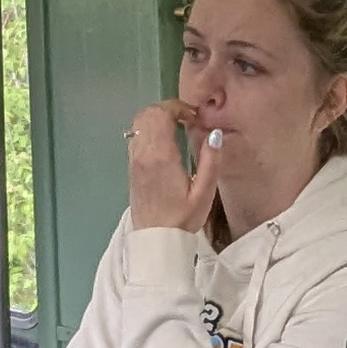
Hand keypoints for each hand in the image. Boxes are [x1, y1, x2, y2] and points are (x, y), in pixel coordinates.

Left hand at [125, 102, 220, 231]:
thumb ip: (211, 161)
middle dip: (167, 109)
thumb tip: (214, 134)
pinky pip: (136, 136)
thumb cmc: (182, 218)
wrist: (156, 240)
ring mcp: (134, 160)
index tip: (194, 117)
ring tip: (177, 128)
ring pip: (138, 123)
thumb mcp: (204, 193)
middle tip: (187, 119)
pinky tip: (165, 142)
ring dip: (156, 118)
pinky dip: (149, 129)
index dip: (177, 108)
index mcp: (160, 156)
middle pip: (147, 113)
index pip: (160, 114)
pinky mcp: (131, 167)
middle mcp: (142, 154)